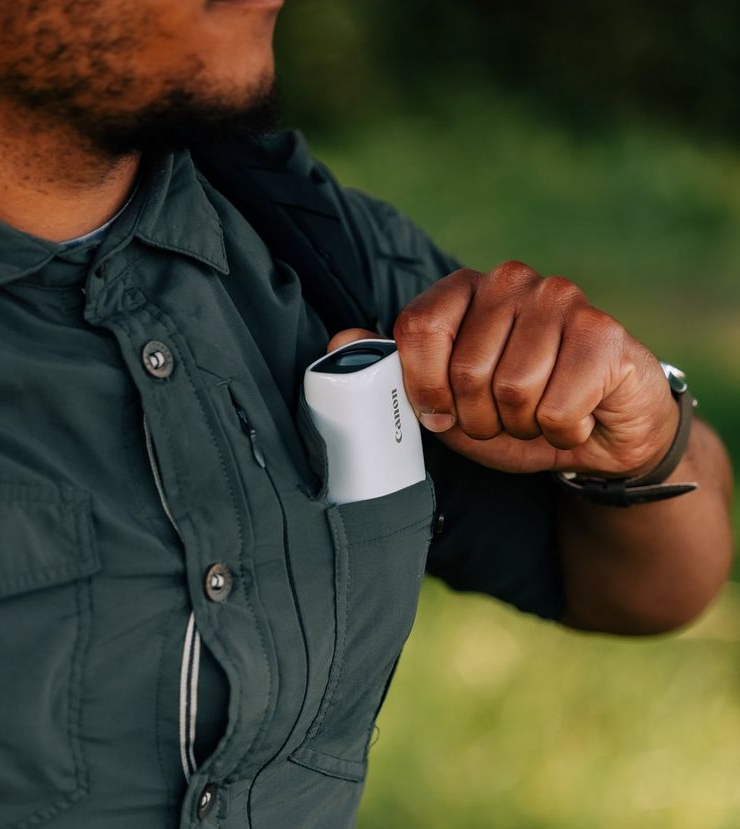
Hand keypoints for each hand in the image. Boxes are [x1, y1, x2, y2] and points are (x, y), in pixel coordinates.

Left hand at [328, 262, 678, 476]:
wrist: (602, 431)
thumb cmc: (519, 413)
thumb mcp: (446, 403)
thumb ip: (394, 372)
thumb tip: (340, 341)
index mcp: (464, 290)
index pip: (418, 328)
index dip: (425, 387)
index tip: (443, 412)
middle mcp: (510, 281)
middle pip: (466, 369)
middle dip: (481, 418)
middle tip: (504, 417)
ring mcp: (560, 299)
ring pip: (513, 389)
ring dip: (523, 426)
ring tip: (539, 414)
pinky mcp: (604, 332)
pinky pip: (558, 407)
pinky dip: (563, 431)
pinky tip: (576, 416)